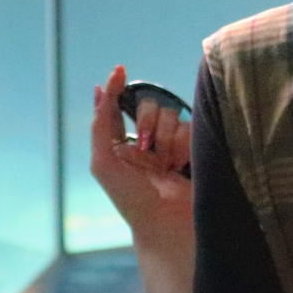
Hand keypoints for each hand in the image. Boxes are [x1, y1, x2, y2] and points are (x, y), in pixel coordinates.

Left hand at [88, 63, 192, 239]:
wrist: (167, 221)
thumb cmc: (130, 197)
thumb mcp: (104, 162)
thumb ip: (100, 124)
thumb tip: (99, 89)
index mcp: (119, 142)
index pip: (118, 104)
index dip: (117, 85)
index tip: (120, 71)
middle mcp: (144, 138)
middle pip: (148, 104)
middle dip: (146, 122)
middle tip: (145, 146)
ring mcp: (169, 142)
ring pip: (170, 113)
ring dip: (166, 138)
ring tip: (166, 164)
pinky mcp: (193, 146)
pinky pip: (190, 126)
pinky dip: (183, 144)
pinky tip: (180, 165)